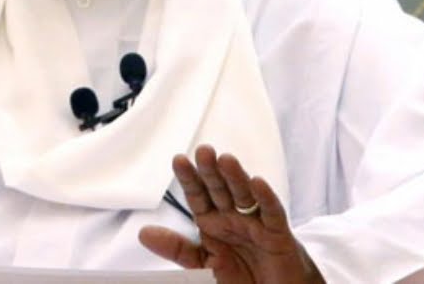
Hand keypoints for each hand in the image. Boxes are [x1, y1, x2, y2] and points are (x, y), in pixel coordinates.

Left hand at [139, 144, 323, 283]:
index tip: (179, 160)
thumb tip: (144, 234)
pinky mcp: (278, 235)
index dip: (189, 179)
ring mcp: (256, 224)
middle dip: (211, 171)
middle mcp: (233, 219)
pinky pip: (272, 214)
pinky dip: (266, 198)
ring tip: (225, 160)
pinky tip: (257, 183)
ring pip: (244, 195)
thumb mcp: (202, 264)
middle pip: (220, 190)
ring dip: (236, 177)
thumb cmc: (241, 277)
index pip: (198, 196)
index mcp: (213, 223)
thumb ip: (177, 248)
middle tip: (203, 151)